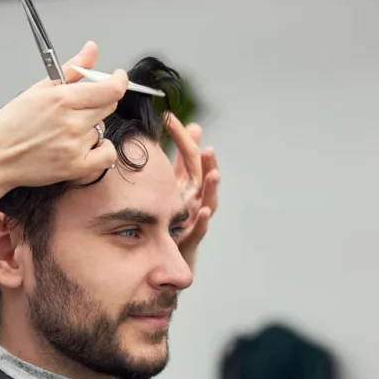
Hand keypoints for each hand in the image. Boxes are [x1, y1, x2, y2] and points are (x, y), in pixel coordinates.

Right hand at [0, 41, 128, 188]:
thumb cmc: (13, 123)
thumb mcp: (40, 88)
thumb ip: (72, 68)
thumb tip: (92, 48)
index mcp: (63, 99)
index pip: (111, 89)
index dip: (119, 80)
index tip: (118, 77)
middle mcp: (72, 122)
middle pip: (109, 106)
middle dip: (99, 102)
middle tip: (79, 107)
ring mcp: (75, 146)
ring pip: (102, 129)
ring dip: (91, 127)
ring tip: (66, 131)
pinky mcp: (76, 167)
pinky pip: (107, 155)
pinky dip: (102, 150)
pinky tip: (87, 146)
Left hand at [166, 113, 219, 270]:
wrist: (165, 259)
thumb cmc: (170, 221)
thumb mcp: (173, 187)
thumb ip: (181, 159)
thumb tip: (193, 125)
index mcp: (190, 187)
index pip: (192, 158)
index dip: (184, 139)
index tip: (169, 118)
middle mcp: (196, 201)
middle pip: (205, 178)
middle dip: (208, 163)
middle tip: (207, 148)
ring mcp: (195, 220)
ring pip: (208, 201)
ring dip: (212, 187)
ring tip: (214, 174)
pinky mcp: (190, 241)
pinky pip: (198, 230)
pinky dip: (202, 221)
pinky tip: (204, 211)